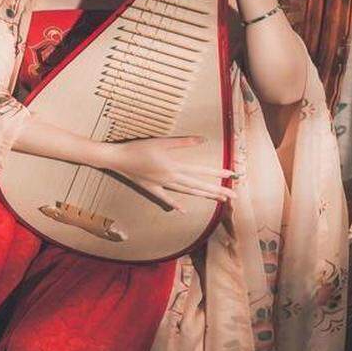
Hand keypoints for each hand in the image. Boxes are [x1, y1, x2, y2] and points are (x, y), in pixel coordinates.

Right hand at [103, 136, 235, 212]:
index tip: (231, 175)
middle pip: (198, 186)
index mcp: (174, 168)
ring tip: (217, 199)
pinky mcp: (152, 188)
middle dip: (216, 190)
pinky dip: (175, 204)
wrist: (118, 159)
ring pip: (186, 193)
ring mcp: (161, 186)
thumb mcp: (162, 142)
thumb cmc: (139, 147)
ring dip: (202, 196)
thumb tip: (202, 140)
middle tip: (232, 195)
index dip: (216, 173)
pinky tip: (182, 210)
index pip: (200, 172)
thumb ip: (183, 142)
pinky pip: (166, 199)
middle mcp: (170, 180)